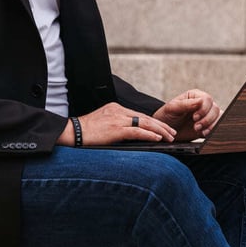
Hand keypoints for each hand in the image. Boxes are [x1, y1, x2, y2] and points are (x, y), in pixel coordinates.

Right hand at [59, 102, 176, 145]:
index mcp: (116, 108)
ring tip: (171, 136)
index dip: (154, 122)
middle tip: (173, 132)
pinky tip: (158, 138)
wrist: (72, 132)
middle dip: (161, 125)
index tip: (164, 128)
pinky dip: (149, 134)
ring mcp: (117, 119)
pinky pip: (137, 131)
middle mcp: (118, 111)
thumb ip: (117, 125)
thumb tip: (132, 134)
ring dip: (160, 130)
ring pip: (145, 123)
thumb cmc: (86, 132)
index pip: (140, 115)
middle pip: (146, 117)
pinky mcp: (116, 129)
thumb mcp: (103, 123)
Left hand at [153, 89, 220, 141]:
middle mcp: (203, 104)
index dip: (203, 109)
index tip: (195, 117)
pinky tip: (205, 134)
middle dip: (207, 119)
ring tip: (200, 131)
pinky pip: (217, 126)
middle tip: (196, 127)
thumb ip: (185, 104)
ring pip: (218, 117)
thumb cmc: (166, 116)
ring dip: (211, 125)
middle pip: (215, 109)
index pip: (207, 99)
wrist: (165, 131)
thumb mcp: (172, 108)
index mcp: (195, 96)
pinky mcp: (208, 126)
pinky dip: (213, 130)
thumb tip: (200, 100)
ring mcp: (206, 115)